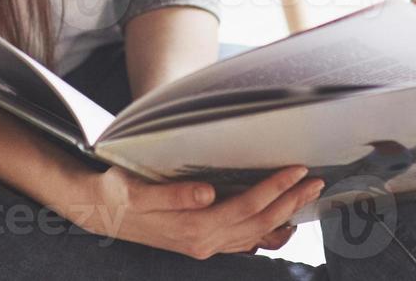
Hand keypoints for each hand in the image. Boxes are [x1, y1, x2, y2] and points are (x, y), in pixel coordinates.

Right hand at [58, 165, 323, 259]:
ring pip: (255, 232)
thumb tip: (208, 193)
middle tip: (316, 180)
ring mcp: (204, 244)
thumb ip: (174, 194)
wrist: (99, 210)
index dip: (274, 189)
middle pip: (258, 222)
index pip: (245, 207)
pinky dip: (266, 230)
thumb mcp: (138, 189)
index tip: (297, 170)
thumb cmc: (118, 193)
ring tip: (307, 195)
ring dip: (284, 214)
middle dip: (290, 201)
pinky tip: (280, 222)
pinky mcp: (201, 239)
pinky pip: (243, 239)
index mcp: (193, 228)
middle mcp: (204, 241)